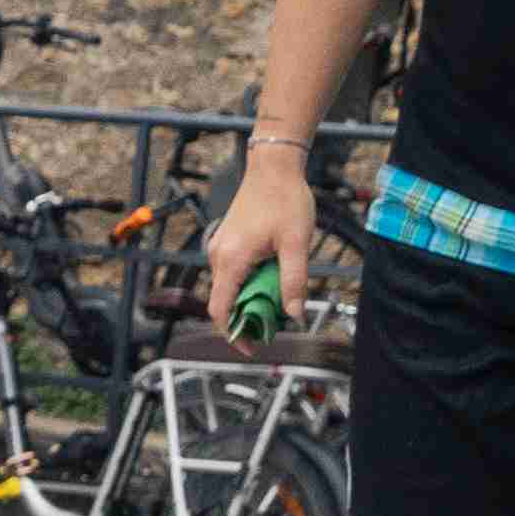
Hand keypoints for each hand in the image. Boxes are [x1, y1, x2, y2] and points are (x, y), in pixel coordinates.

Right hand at [199, 154, 321, 325]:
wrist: (273, 167)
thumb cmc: (284, 199)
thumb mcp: (296, 244)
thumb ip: (294, 281)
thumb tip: (295, 313)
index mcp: (231, 260)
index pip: (219, 310)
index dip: (233, 334)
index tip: (251, 348)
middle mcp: (218, 255)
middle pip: (223, 301)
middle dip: (247, 318)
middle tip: (276, 323)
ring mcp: (220, 247)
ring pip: (228, 287)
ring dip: (249, 299)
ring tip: (278, 298)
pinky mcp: (227, 241)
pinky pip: (232, 273)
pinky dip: (248, 284)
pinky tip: (271, 278)